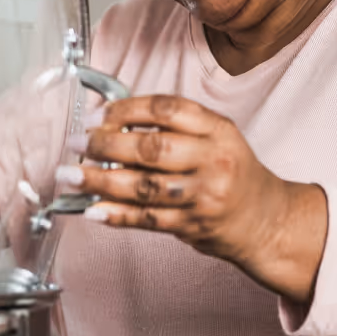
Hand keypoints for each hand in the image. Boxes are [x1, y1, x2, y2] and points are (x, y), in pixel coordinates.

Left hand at [56, 94, 327, 304]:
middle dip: (105, 144)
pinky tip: (91, 208)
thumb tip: (112, 121)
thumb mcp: (217, 137)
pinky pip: (146, 218)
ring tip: (70, 175)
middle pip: (152, 147)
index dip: (126, 109)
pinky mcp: (193, 225)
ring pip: (144, 186)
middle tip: (76, 143)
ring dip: (99, 180)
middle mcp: (214, 160)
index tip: (97, 115)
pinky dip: (115, 213)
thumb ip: (175, 126)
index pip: (167, 109)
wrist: (266, 219)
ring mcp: (204, 196)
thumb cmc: (233, 173)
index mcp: (218, 130)